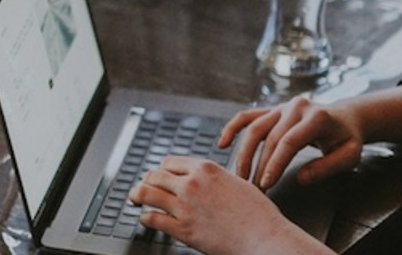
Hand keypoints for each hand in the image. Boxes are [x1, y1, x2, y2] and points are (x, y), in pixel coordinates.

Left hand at [130, 157, 323, 254]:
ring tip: (135, 198)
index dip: (163, 170)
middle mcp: (191, 183)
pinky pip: (152, 218)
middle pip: (154, 175)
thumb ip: (216, 178)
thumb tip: (205, 179)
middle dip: (147, 181)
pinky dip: (145, 217)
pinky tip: (146, 218)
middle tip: (143, 186)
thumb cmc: (259, 215)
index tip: (160, 175)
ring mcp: (184, 206)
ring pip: (146, 193)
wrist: (266, 238)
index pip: (170, 162)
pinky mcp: (182, 228)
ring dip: (137, 195)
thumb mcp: (238, 183)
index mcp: (206, 168)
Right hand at [223, 95, 364, 188]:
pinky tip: (222, 144)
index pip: (289, 141)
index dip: (275, 163)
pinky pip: (247, 117)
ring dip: (244, 153)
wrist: (345, 118)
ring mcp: (281, 107)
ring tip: (240, 175)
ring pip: (254, 128)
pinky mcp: (271, 110)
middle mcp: (296, 107)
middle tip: (254, 188)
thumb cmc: (347, 139)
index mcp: (316, 117)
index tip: (267, 184)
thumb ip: (326, 167)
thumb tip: (300, 178)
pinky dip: (232, 128)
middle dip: (259, 165)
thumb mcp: (349, 155)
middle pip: (269, 138)